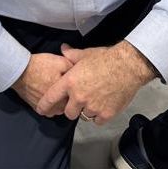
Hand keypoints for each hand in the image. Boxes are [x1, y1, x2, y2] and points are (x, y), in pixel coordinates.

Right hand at [12, 52, 72, 111]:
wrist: (19, 70)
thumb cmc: (40, 65)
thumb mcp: (59, 61)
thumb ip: (72, 69)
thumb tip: (80, 74)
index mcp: (63, 94)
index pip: (76, 98)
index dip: (76, 91)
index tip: (76, 86)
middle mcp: (56, 105)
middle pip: (68, 106)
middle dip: (69, 99)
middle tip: (66, 89)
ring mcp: (46, 109)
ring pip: (59, 110)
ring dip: (60, 104)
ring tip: (58, 94)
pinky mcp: (37, 108)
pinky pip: (49, 112)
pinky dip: (51, 107)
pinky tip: (50, 99)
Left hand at [36, 41, 156, 123]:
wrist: (127, 66)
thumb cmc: (104, 58)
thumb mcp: (84, 54)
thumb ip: (71, 54)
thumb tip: (62, 48)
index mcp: (70, 82)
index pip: (52, 97)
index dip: (45, 105)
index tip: (41, 110)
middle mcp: (79, 97)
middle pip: (68, 113)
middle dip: (72, 108)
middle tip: (78, 101)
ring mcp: (93, 107)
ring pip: (84, 117)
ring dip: (86, 111)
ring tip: (93, 100)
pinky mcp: (106, 114)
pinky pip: (97, 120)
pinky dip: (99, 116)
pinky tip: (102, 105)